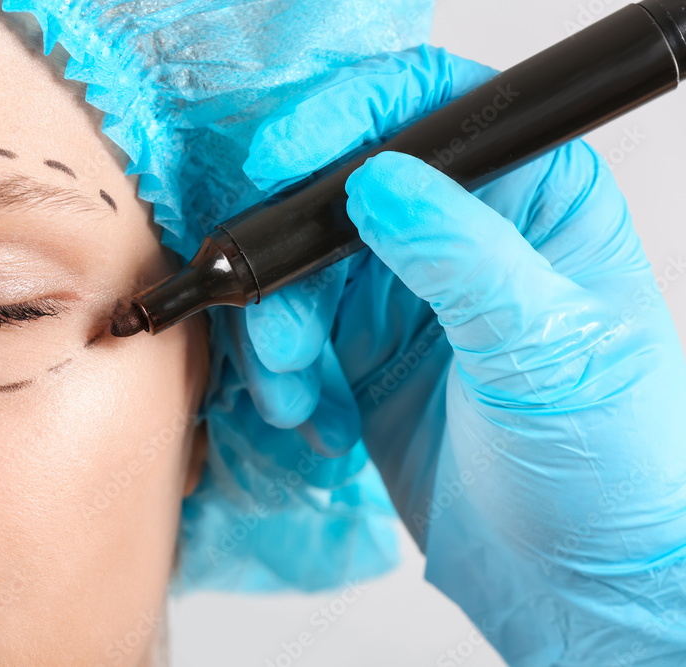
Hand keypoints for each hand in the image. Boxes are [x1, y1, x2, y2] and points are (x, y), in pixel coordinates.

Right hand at [244, 43, 685, 662]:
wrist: (571, 581)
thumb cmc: (610, 470)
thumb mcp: (548, 354)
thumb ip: (465, 259)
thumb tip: (382, 183)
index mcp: (536, 199)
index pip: (433, 111)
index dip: (346, 120)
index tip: (278, 162)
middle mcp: (463, 232)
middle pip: (337, 190)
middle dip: (290, 258)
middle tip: (281, 327)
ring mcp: (409, 292)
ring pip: (299, 266)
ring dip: (277, 329)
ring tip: (297, 390)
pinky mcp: (367, 350)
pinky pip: (293, 332)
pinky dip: (284, 372)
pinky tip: (316, 415)